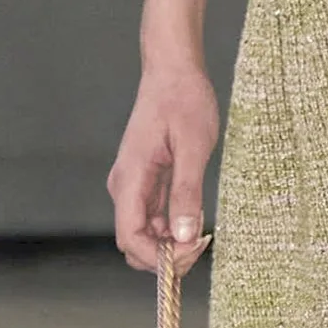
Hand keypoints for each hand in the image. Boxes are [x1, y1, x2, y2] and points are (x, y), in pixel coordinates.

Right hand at [108, 54, 218, 271]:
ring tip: (202, 232)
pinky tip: (196, 217)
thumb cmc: (184, 100)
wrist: (173, 71)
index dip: (159, 257)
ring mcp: (133, 185)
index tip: (193, 248)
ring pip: (145, 233)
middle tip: (202, 243)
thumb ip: (187, 192)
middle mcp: (125, 186)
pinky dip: (172, 227)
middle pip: (134, 243)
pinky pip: (153, 217)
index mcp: (130, 179)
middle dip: (166, 256)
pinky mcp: (145, 182)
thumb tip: (185, 236)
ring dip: (171, 243)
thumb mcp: (193, 146)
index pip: (130, 238)